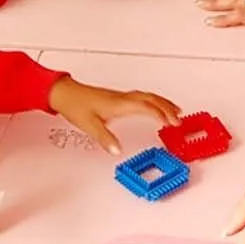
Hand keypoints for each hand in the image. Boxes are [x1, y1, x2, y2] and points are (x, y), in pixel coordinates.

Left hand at [49, 76, 180, 155]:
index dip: (160, 113)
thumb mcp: (89, 126)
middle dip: (167, 108)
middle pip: (151, 99)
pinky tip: (153, 106)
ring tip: (175, 110)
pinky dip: (153, 101)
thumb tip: (118, 150)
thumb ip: (105, 138)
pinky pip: (142, 97)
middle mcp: (122, 98)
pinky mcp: (117, 97)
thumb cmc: (75, 105)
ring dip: (163, 102)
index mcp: (119, 104)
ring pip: (148, 96)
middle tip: (180, 118)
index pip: (145, 106)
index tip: (172, 121)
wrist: (64, 93)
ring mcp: (121, 96)